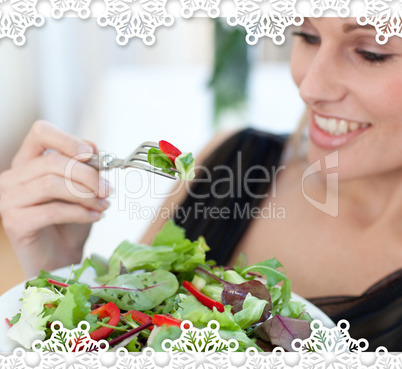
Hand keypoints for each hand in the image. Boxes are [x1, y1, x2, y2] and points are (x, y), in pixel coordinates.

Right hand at [0, 121, 111, 276]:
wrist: (61, 257)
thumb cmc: (71, 221)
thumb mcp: (83, 189)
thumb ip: (86, 167)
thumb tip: (94, 148)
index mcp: (29, 162)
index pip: (41, 133)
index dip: (68, 139)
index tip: (92, 155)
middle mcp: (14, 177)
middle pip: (53, 162)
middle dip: (88, 175)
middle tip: (108, 190)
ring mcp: (10, 199)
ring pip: (52, 184)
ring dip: (86, 194)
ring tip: (104, 205)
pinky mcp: (15, 222)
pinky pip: (52, 210)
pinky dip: (80, 212)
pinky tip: (95, 216)